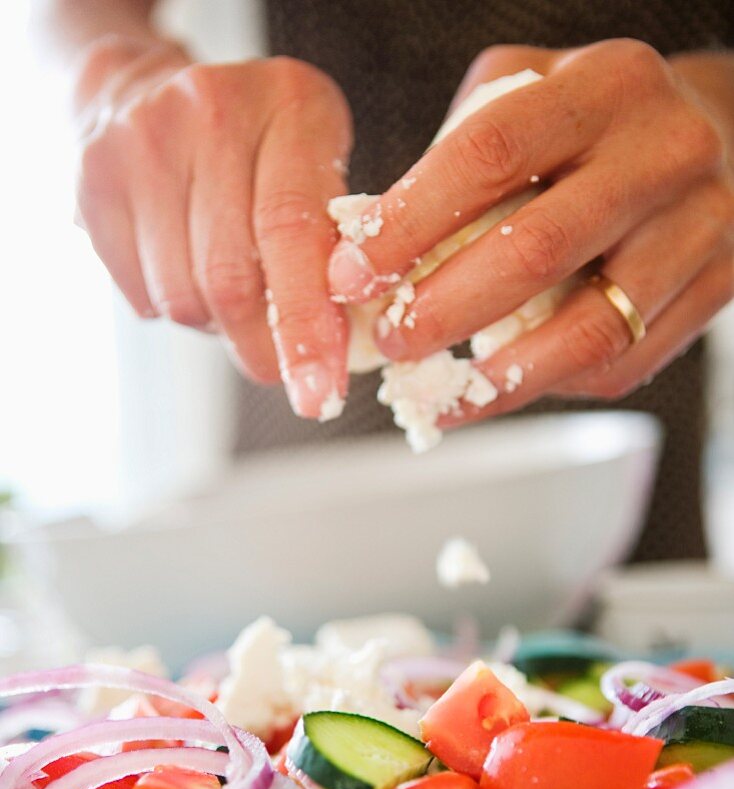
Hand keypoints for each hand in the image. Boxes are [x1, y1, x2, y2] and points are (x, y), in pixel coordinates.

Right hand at [74, 40, 351, 415]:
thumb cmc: (260, 151)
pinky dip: (172, 309)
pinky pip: (142, 294)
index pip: (292, 235)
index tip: (318, 393)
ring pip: (184, 296)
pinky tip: (185, 270)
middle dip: (262, 348)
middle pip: (231, 279)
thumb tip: (343, 352)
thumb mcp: (320, 169)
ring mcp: (142, 141)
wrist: (148, 94)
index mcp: (289, 105)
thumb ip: (336, 247)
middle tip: (283, 372)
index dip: (305, 326)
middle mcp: (210, 111)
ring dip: (216, 326)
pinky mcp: (95, 180)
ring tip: (231, 294)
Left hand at [327, 40, 733, 418]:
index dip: (411, 221)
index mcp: (604, 87)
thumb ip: (459, 156)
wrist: (724, 140)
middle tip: (394, 340)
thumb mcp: (532, 97)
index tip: (354, 273)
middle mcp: (661, 153)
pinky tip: (503, 386)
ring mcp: (699, 226)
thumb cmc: (597, 128)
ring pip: (586, 330)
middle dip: (444, 310)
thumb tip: (370, 249)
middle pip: (535, 250)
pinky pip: (620, 364)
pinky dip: (549, 385)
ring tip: (440, 392)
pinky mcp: (715, 289)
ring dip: (497, 376)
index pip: (490, 152)